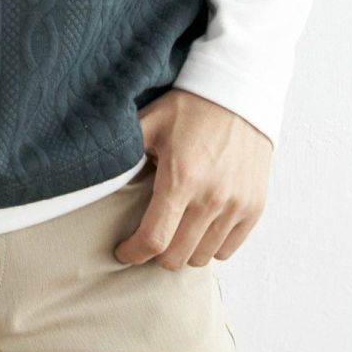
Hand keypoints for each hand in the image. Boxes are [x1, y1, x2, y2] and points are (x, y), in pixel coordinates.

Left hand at [113, 87, 271, 269]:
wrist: (239, 94)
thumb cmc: (190, 107)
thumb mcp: (151, 120)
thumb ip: (125, 148)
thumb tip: (97, 169)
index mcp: (182, 178)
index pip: (154, 239)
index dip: (133, 252)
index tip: (123, 251)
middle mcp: (212, 198)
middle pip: (177, 257)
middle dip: (156, 253)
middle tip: (148, 236)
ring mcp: (237, 206)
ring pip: (202, 257)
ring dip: (184, 249)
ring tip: (174, 228)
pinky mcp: (254, 208)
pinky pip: (228, 249)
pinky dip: (210, 245)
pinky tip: (199, 226)